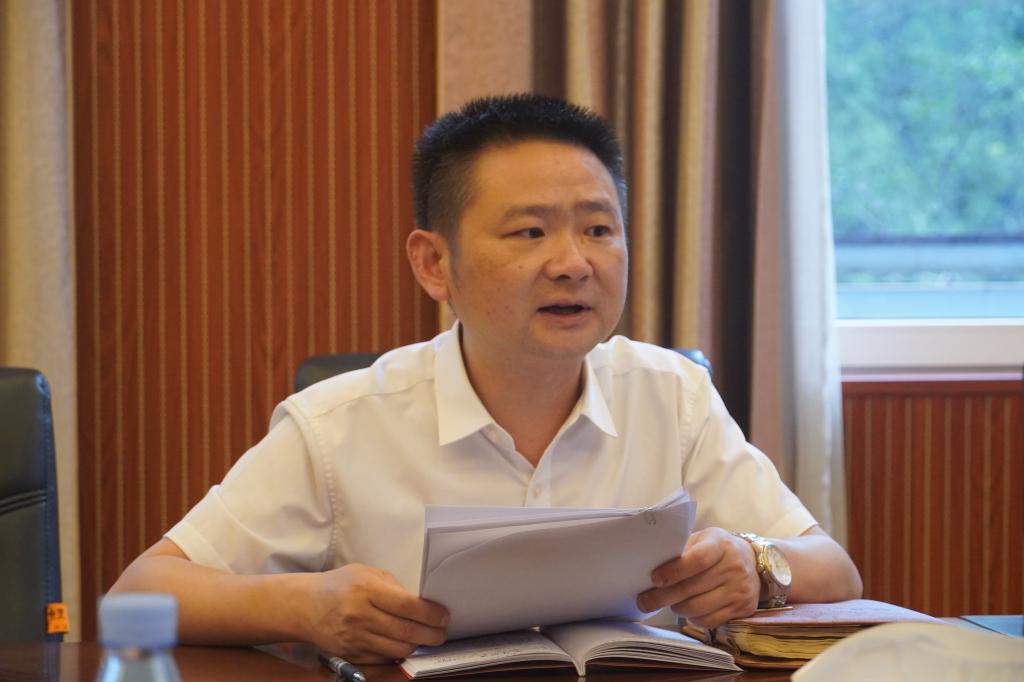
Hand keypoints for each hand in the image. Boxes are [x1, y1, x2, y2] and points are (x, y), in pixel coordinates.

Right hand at [301, 563, 448, 662]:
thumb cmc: (340, 585)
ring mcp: (355, 638)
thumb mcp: (366, 573)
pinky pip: (384, 658)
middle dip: (431, 634)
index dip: (431, 614)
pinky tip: (403, 643)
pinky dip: (398, 652)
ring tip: (425, 637)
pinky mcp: (351, 655)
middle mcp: (360, 615)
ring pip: (398, 649)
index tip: (444, 616)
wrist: (305, 606)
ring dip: (417, 645)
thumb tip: (422, 604)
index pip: (407, 606)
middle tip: (441, 632)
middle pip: (406, 631)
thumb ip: (394, 587)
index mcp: (366, 589)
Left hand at [636, 527, 759, 628]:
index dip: (673, 571)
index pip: (697, 560)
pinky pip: (710, 621)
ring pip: (698, 608)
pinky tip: (687, 610)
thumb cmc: (717, 549)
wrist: (752, 562)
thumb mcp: (702, 539)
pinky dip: (693, 618)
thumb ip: (682, 549)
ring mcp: (740, 590)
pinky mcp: (743, 608)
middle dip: (662, 597)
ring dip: (677, 608)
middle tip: (644, 601)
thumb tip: (652, 564)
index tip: (654, 579)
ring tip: (669, 602)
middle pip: (692, 588)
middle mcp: (733, 567)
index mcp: (720, 545)